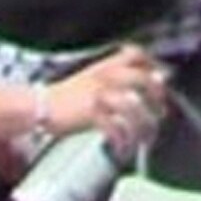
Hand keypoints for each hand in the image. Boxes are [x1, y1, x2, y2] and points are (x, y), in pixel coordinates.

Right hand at [49, 46, 168, 157]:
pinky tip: (123, 146)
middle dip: (157, 97)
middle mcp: (104, 76)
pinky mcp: (91, 113)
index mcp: (104, 66)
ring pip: (134, 107)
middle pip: (143, 80)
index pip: (136, 55)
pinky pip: (116, 127)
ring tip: (145, 136)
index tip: (162, 80)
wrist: (38, 106)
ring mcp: (98, 94)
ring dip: (144, 125)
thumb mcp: (91, 80)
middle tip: (159, 112)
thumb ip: (117, 80)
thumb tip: (145, 84)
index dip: (153, 64)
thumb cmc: (65, 97)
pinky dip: (123, 140)